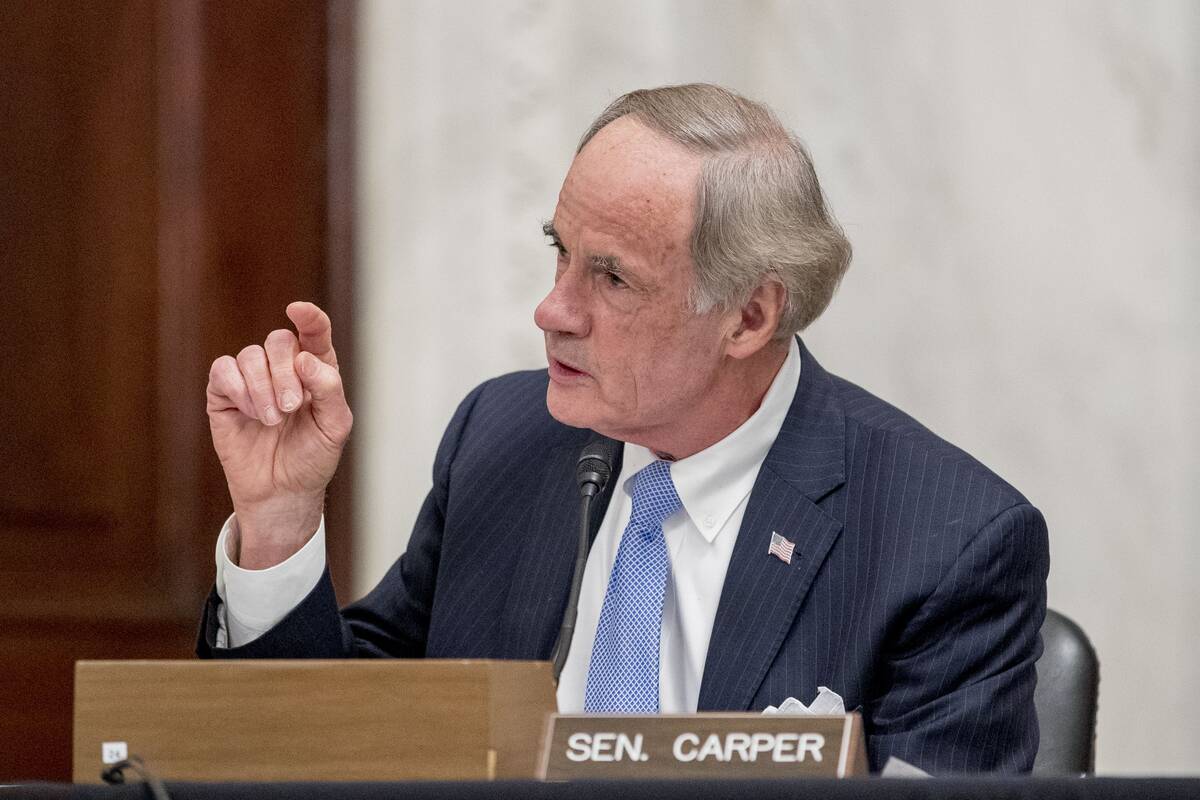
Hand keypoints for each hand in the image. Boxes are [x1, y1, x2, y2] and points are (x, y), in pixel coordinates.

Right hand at [206, 302, 353, 567]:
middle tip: (290, 408)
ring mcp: (252, 379)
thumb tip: (306, 360)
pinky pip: (223, 370)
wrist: (283, 492)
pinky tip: (250, 412)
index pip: (314, 332)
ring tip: (272, 420)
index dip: (309, 317)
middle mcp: (283, 368)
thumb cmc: (312, 458)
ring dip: (262, 387)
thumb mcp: (335, 426)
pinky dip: (237, 388)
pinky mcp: (224, 394)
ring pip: (250, 355)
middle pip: (279, 341)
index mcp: (315, 370)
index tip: (299, 311)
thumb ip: (328, 389)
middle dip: (285, 373)